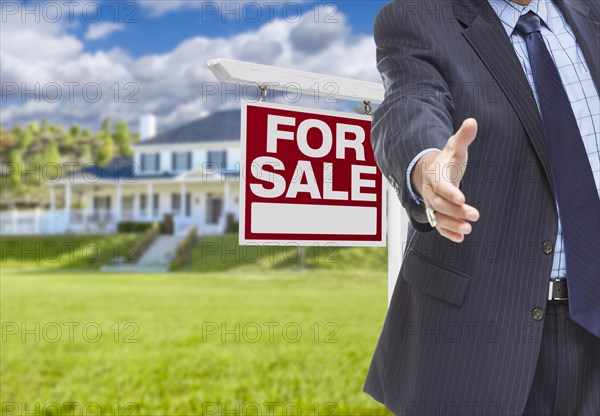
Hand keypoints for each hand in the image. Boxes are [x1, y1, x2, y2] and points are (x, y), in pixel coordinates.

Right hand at [412, 119, 479, 241]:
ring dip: (452, 224)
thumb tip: (472, 121)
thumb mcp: (454, 147)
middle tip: (474, 214)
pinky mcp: (437, 214)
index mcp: (435, 175)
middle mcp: (430, 191)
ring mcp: (432, 204)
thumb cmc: (447, 160)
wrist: (431, 172)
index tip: (462, 198)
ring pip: (438, 217)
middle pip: (438, 204)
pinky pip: (439, 226)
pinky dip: (448, 233)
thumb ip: (463, 137)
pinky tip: (461, 238)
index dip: (449, 192)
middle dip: (455, 210)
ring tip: (468, 229)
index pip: (440, 185)